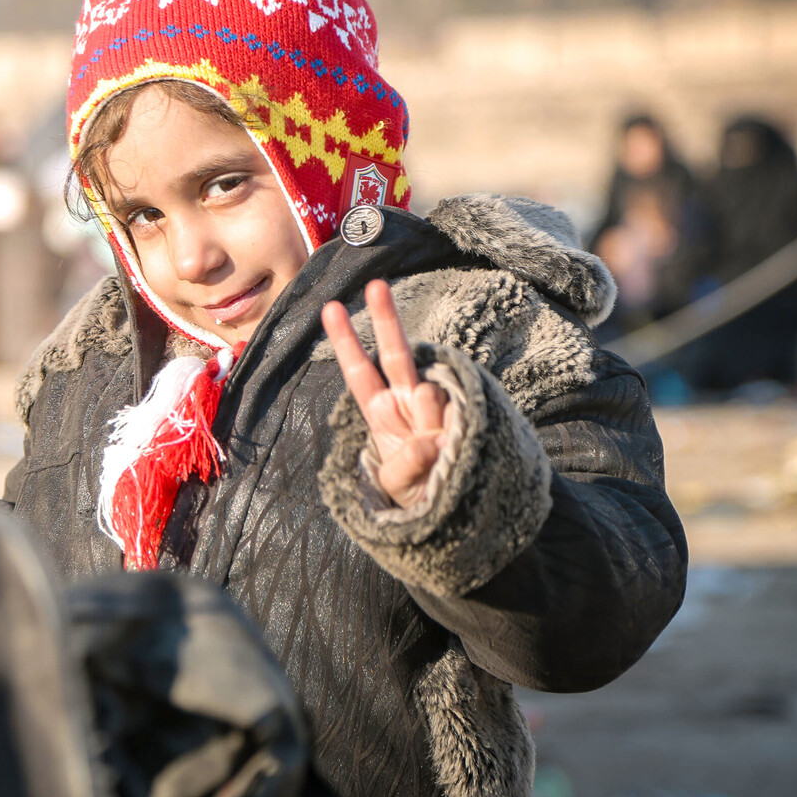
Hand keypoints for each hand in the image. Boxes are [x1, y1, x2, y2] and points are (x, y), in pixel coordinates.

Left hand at [321, 279, 449, 508]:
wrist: (457, 511)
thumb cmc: (416, 495)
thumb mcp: (396, 488)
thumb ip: (406, 466)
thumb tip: (433, 442)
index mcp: (382, 413)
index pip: (360, 373)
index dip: (346, 342)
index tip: (330, 308)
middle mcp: (408, 403)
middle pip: (395, 355)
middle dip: (386, 320)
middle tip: (375, 285)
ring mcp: (437, 408)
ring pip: (429, 393)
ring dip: (427, 421)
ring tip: (434, 452)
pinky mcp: (465, 418)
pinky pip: (457, 417)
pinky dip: (454, 436)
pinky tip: (453, 449)